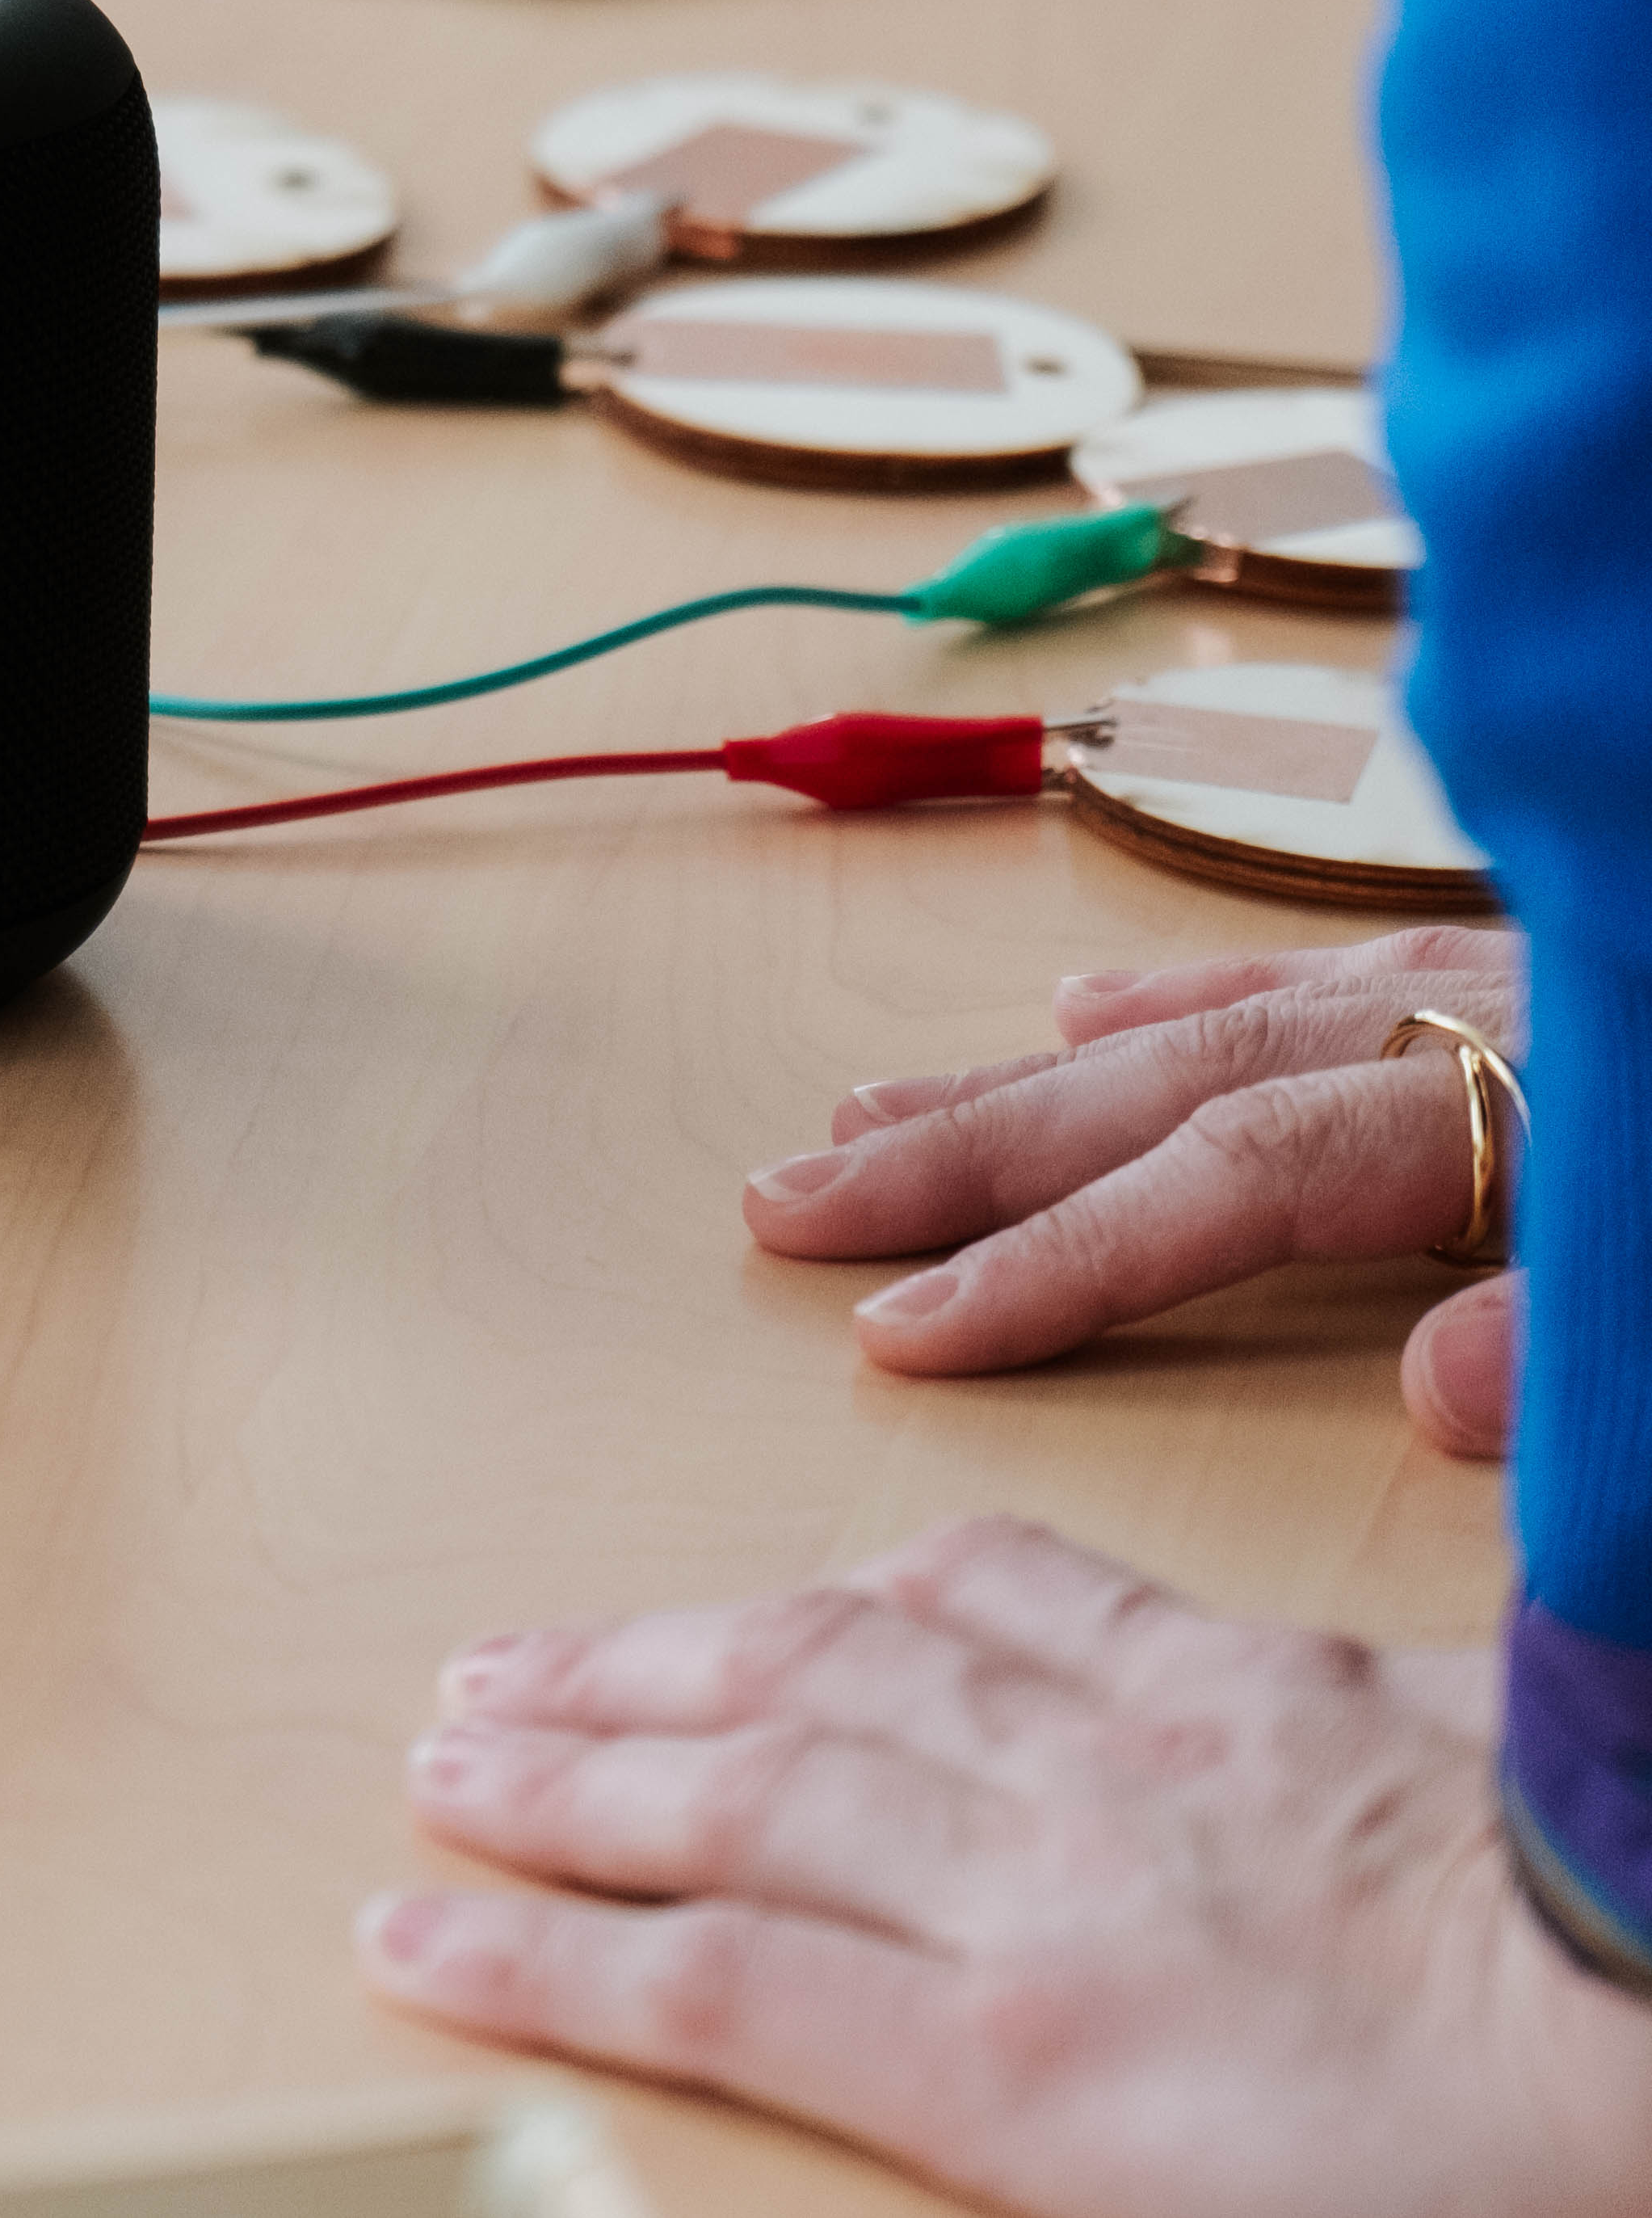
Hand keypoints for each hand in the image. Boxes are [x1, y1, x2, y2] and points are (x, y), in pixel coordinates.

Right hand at [360, 1519, 1651, 2217]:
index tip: (402, 1932)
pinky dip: (900, 1581)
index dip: (536, 1964)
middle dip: (559, 1780)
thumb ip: (1014, 2136)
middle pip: (739, 1805)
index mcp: (1038, 2066)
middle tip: (434, 1750)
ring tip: (539, 1652)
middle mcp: (1049, 1890)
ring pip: (838, 1674)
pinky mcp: (1258, 1677)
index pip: (712, 1987)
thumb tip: (875, 2072)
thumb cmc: (1500, 2187)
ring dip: (664, 1660)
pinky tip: (829, 1583)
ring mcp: (1146, 1759)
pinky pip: (1036, 1592)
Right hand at [745, 926, 1520, 1453]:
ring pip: (1211, 1025)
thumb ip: (1591, 1345)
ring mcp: (1495, 984)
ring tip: (869, 1112)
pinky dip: (1184, 991)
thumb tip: (1430, 1394)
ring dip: (1032, 1077)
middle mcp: (1476, 1027)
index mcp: (1521, 1110)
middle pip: (1174, 1085)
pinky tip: (1085, 1003)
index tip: (900, 1327)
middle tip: (790, 1199)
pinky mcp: (1526, 969)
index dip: (1065, 1253)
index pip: (1241, 1178)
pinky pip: (1314, 968)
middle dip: (967, 1148)